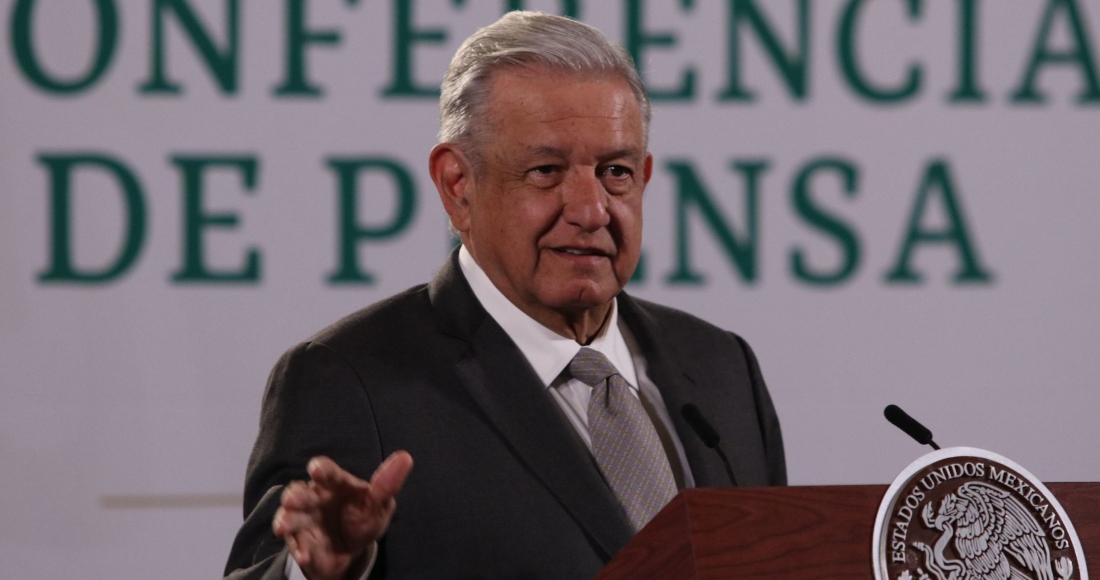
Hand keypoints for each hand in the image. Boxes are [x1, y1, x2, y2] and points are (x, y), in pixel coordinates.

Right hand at [273, 451, 413, 579]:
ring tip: (282, 527)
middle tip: (292, 500)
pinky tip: (306, 554)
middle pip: (300, 493)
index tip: (316, 468)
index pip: (326, 472)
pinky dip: (300, 549)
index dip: (321, 469)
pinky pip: (297, 545)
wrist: (352, 548)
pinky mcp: (301, 542)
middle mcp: (314, 499)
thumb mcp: (379, 503)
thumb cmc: (364, 516)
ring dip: (286, 521)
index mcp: (335, 484)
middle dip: (295, 496)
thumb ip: (387, 484)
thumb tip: (406, 457)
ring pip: (290, 517)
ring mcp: (305, 521)